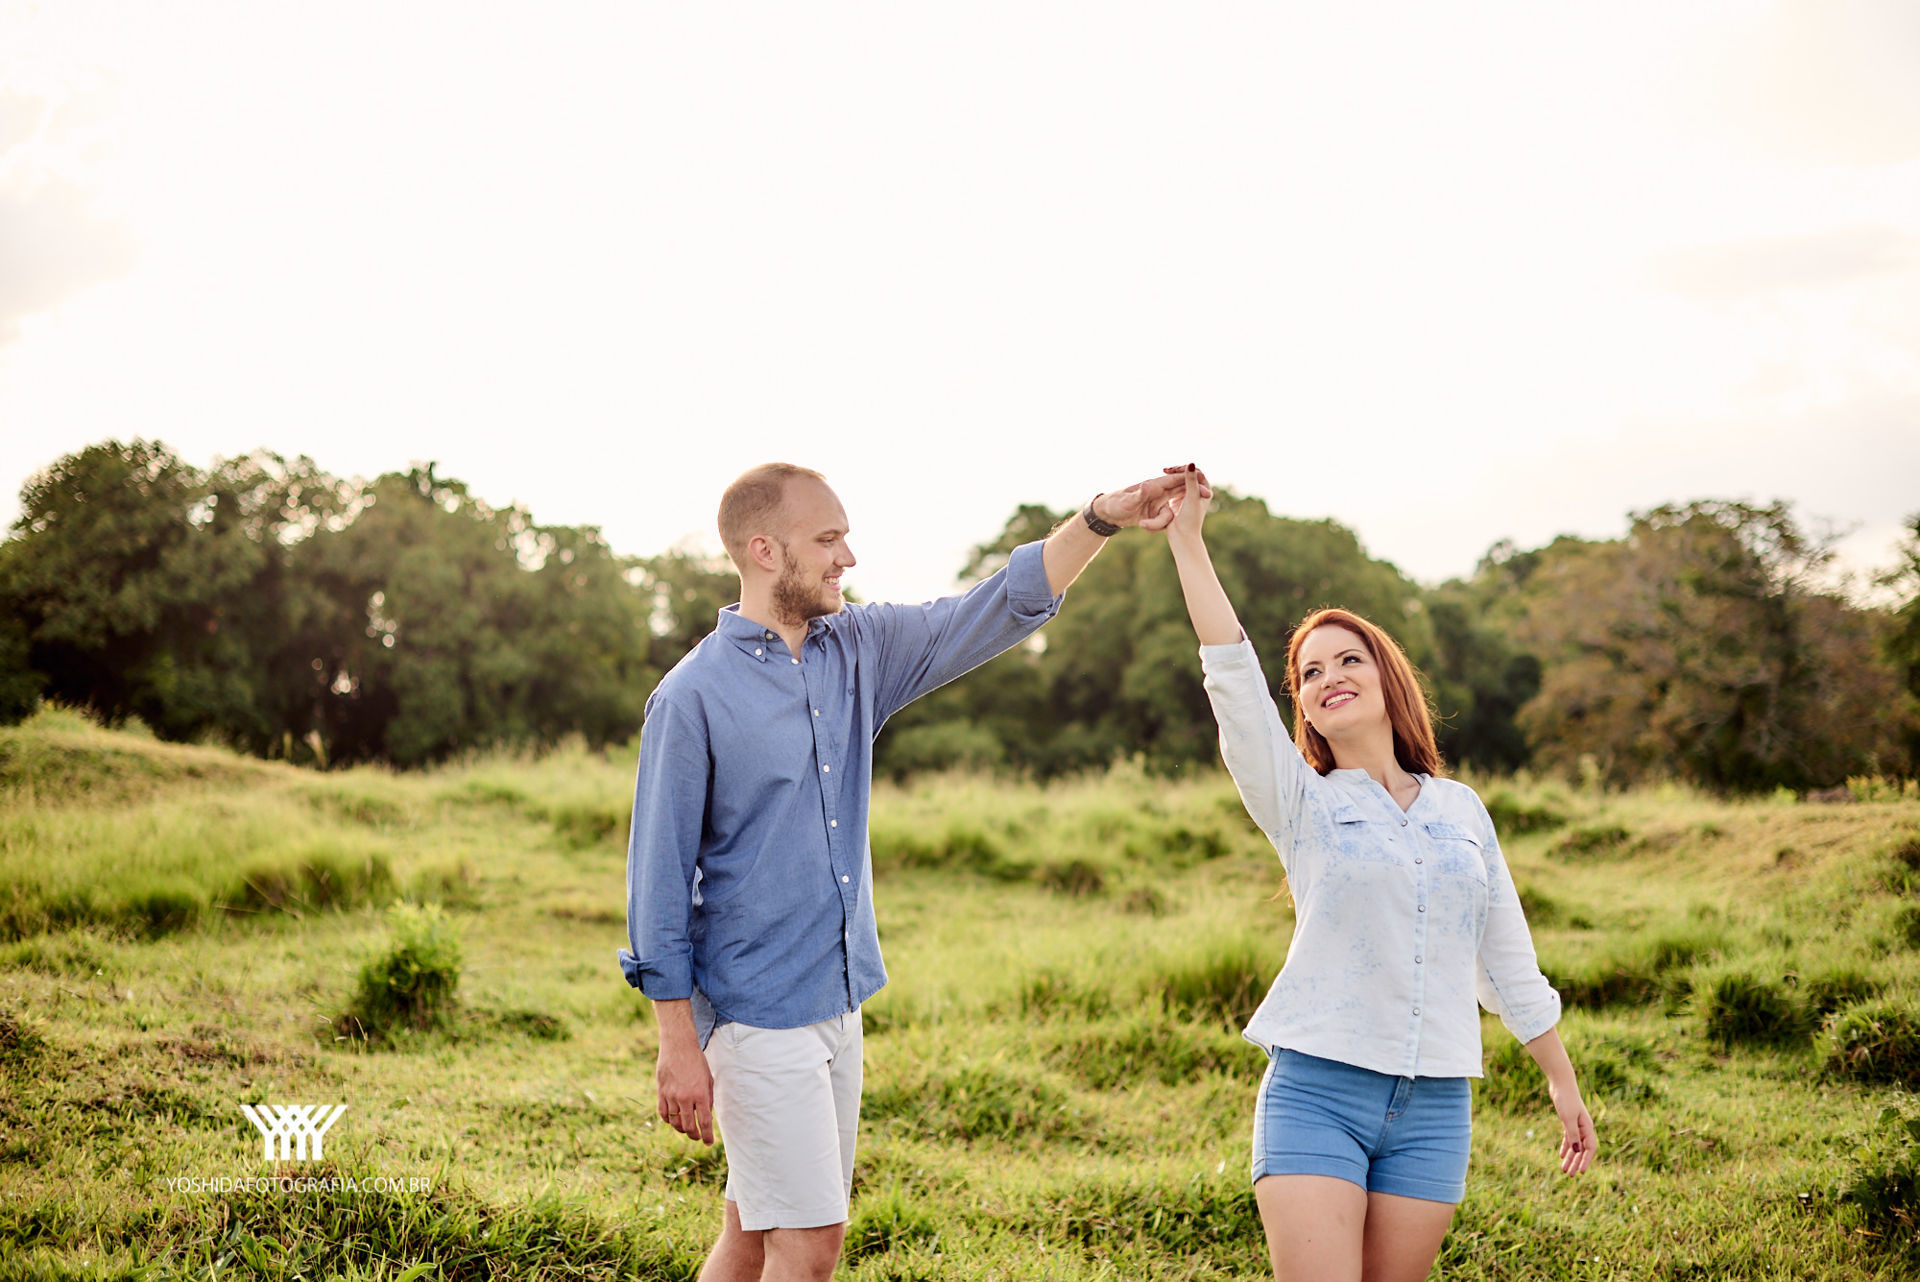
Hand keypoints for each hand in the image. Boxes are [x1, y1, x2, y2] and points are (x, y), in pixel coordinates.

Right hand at [657, 1030, 716, 1143]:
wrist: (679, 1045)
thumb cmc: (697, 1061)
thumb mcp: (708, 1079)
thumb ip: (707, 1098)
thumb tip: (705, 1116)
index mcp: (701, 1094)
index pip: (704, 1122)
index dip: (707, 1136)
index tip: (709, 1142)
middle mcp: (685, 1097)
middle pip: (689, 1127)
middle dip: (694, 1135)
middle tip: (698, 1137)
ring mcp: (671, 1096)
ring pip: (675, 1122)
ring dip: (681, 1129)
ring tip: (686, 1129)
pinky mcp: (661, 1092)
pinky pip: (663, 1113)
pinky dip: (668, 1120)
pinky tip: (673, 1120)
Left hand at [1092, 467, 1209, 531]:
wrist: (1107, 511)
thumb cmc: (1115, 505)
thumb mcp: (1127, 502)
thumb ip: (1139, 494)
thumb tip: (1149, 485)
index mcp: (1153, 486)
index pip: (1174, 481)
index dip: (1188, 482)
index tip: (1202, 487)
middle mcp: (1157, 490)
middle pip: (1180, 486)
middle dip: (1194, 488)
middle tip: (1209, 494)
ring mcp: (1157, 498)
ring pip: (1177, 496)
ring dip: (1188, 498)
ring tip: (1203, 499)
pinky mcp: (1156, 507)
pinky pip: (1171, 506)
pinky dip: (1180, 506)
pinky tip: (1190, 511)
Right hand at [1162, 463, 1211, 540]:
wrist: (1182, 536)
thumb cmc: (1190, 519)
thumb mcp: (1191, 497)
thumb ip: (1191, 480)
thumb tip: (1191, 463)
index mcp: (1205, 489)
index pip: (1196, 472)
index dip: (1185, 468)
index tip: (1173, 469)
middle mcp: (1198, 491)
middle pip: (1188, 474)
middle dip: (1177, 470)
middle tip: (1165, 469)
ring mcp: (1188, 495)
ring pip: (1180, 479)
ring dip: (1172, 475)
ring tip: (1163, 472)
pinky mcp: (1179, 499)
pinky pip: (1173, 486)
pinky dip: (1168, 482)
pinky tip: (1160, 480)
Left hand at [1550, 1089, 1596, 1174]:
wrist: (1561, 1084)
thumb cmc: (1566, 1100)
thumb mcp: (1568, 1119)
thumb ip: (1572, 1135)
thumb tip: (1576, 1152)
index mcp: (1587, 1127)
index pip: (1590, 1149)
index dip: (1586, 1161)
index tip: (1580, 1172)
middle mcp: (1584, 1128)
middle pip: (1582, 1150)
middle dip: (1576, 1163)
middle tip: (1569, 1175)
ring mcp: (1576, 1125)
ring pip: (1574, 1145)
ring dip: (1570, 1158)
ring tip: (1563, 1169)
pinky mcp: (1568, 1121)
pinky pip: (1568, 1138)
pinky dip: (1565, 1147)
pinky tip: (1561, 1155)